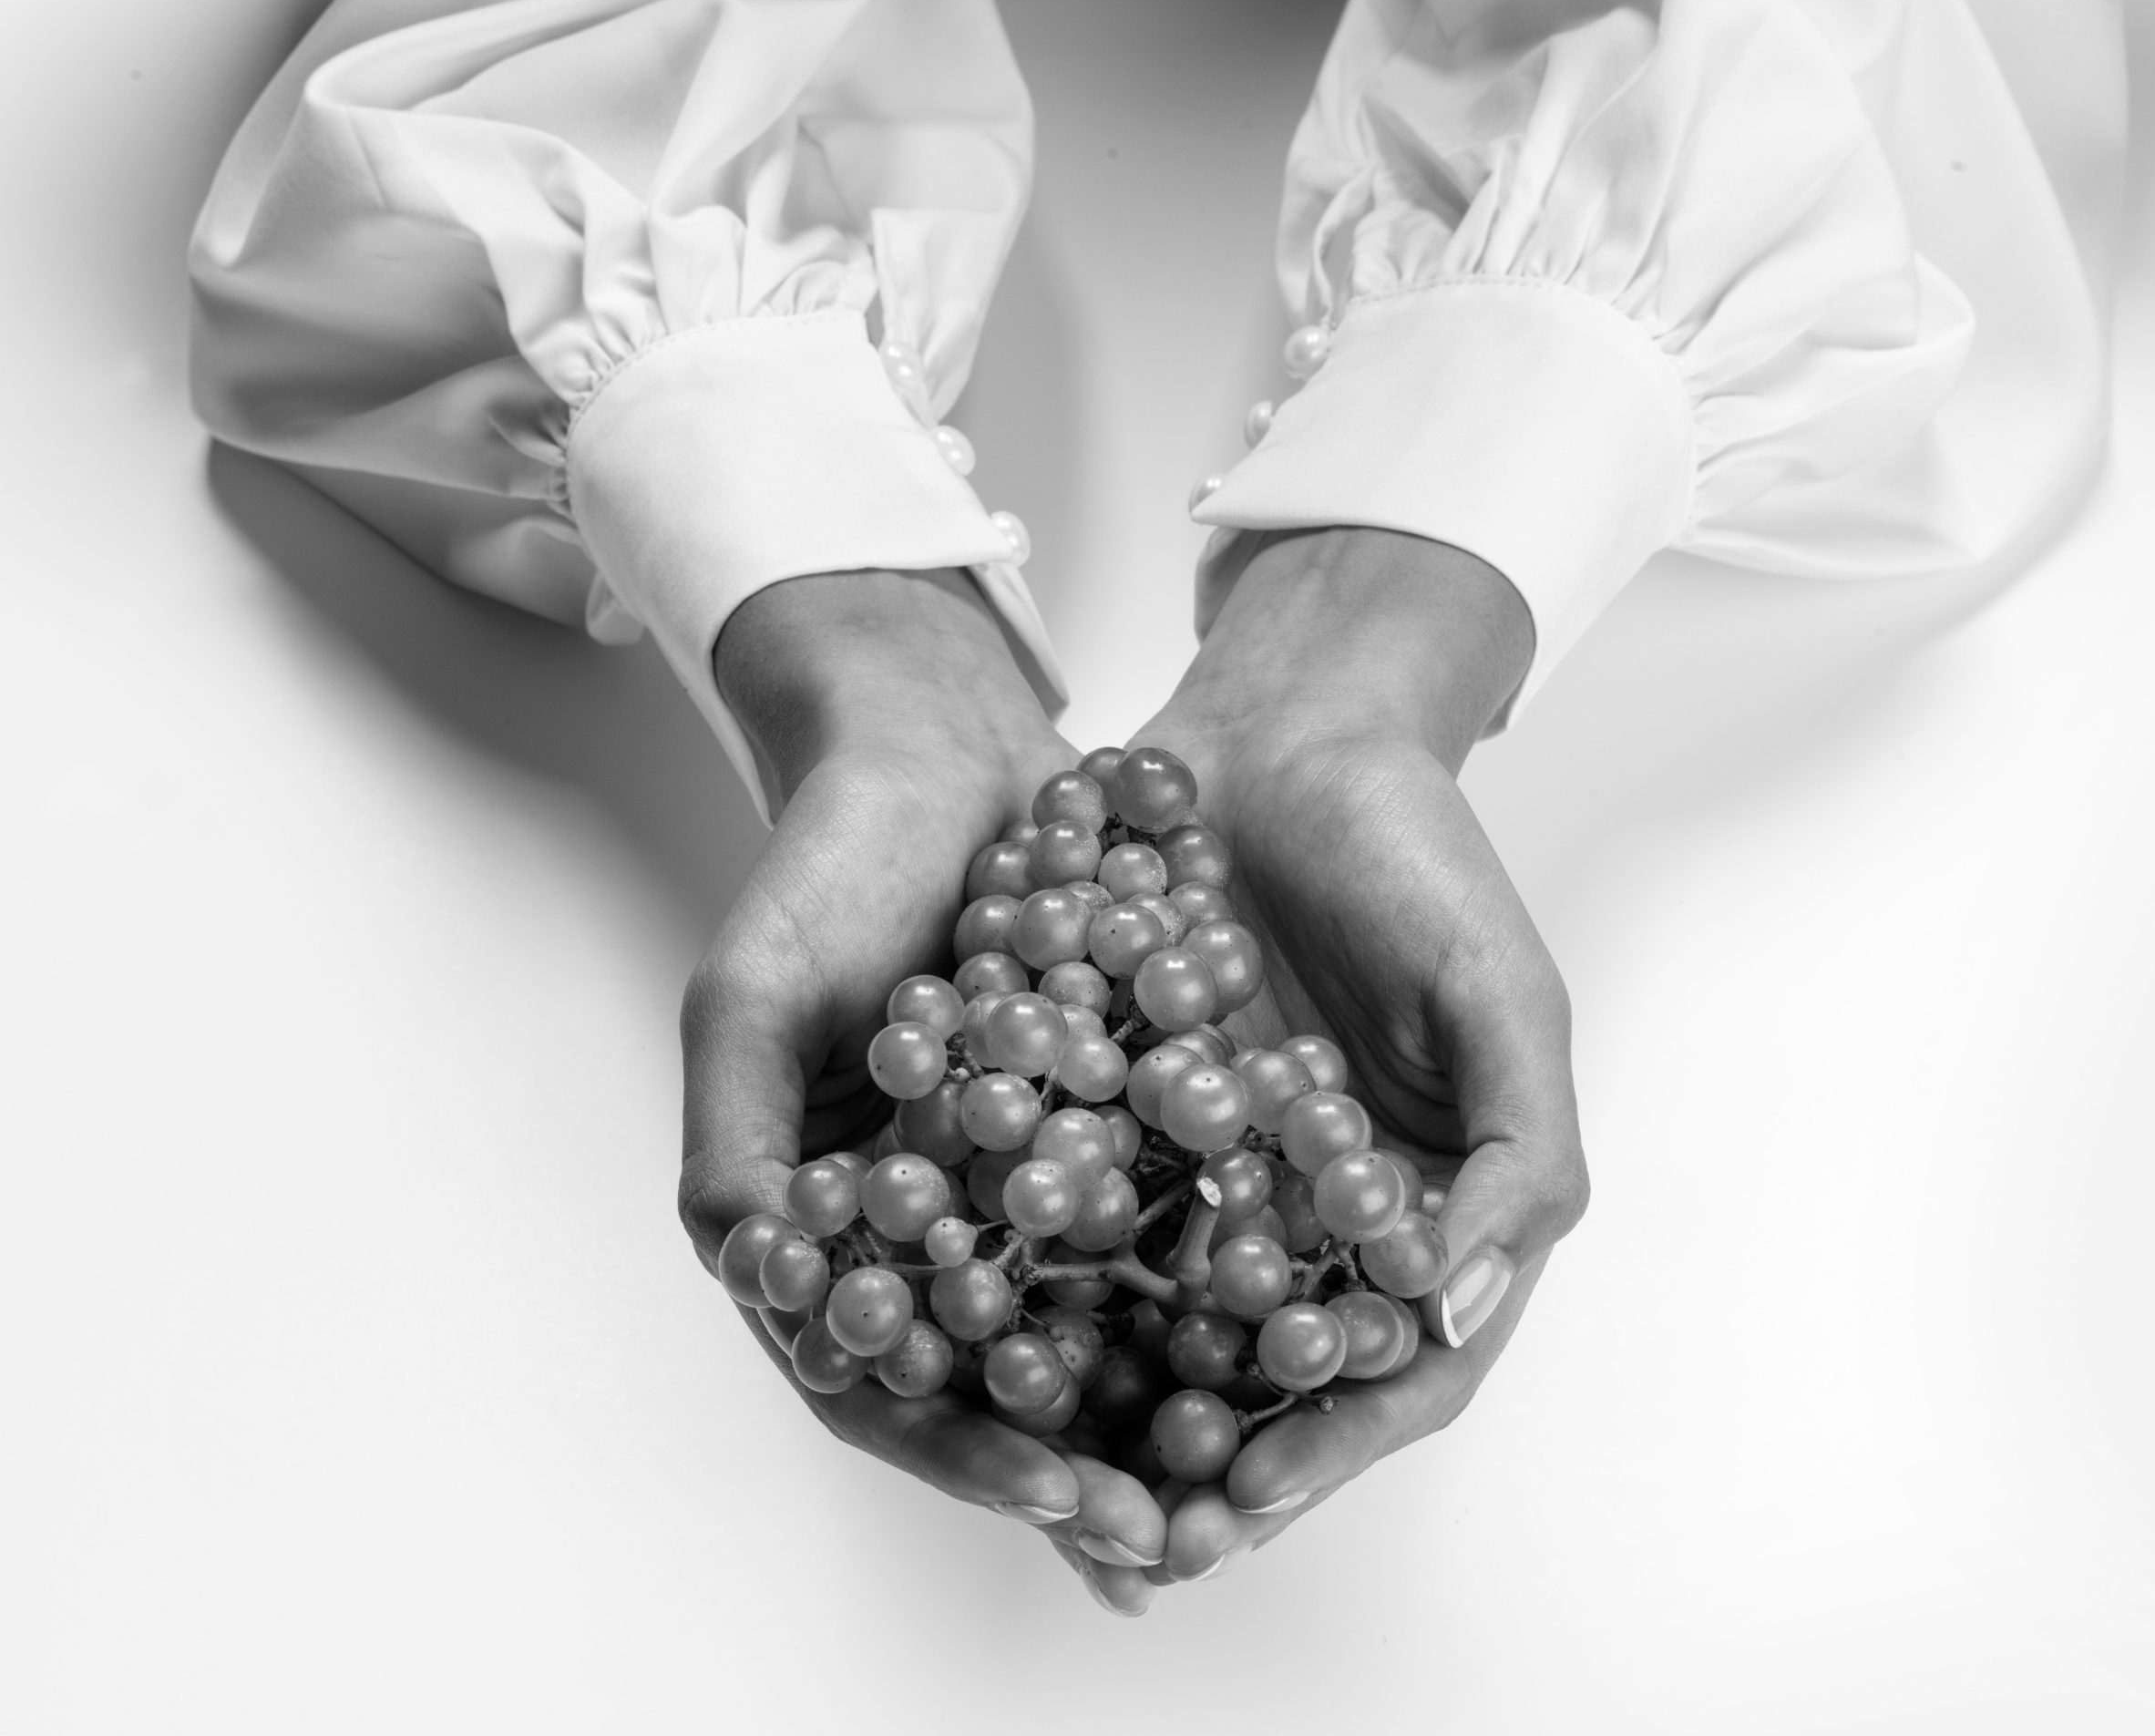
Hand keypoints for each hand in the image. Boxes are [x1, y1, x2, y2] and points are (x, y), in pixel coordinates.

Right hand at [676, 567, 1164, 1613]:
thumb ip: (735, 1143)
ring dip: (1160, 1398)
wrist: (940, 740)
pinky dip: (1218, 1271)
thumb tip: (761, 1287)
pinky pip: (1164, 1214)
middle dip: (1081, 1459)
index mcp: (821, 1230)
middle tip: (1175, 1533)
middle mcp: (925, 1225)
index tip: (1060, 1493)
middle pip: (996, 1384)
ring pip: (1092, 1320)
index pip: (879, 1386)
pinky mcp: (1107, 1119)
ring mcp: (1018, 1178)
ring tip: (1249, 1464)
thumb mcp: (750, 993)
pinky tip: (1301, 1316)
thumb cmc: (822, 863)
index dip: (961, 1455)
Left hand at [1126, 527, 1590, 1581]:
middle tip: (1131, 1542)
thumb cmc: (1419, 854)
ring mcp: (1212, 1164)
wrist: (1286, 729)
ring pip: (1162, 1317)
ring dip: (1114, 1406)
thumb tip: (1454, 1310)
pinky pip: (1077, 1211)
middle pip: (1268, 1372)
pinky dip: (1036, 1278)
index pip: (1395, 1368)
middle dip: (1206, 1463)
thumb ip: (1521, 1156)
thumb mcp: (1504, 996)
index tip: (1249, 1502)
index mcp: (1424, 1205)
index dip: (1332, 1446)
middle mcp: (1314, 1207)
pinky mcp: (1118, 1106)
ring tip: (1048, 1480)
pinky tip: (977, 1331)